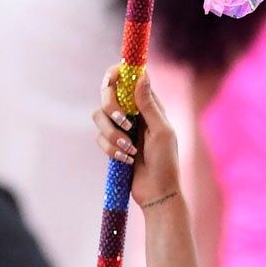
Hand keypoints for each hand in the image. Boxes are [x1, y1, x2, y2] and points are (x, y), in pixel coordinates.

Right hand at [93, 66, 180, 209]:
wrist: (157, 192)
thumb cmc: (166, 162)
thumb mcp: (161, 131)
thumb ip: (149, 105)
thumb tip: (142, 75)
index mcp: (149, 106)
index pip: (129, 80)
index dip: (117, 74)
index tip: (111, 78)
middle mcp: (133, 113)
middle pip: (107, 95)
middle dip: (111, 108)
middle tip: (125, 122)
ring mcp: (121, 128)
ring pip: (99, 117)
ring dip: (112, 135)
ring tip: (129, 150)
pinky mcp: (112, 144)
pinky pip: (99, 138)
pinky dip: (111, 149)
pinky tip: (126, 160)